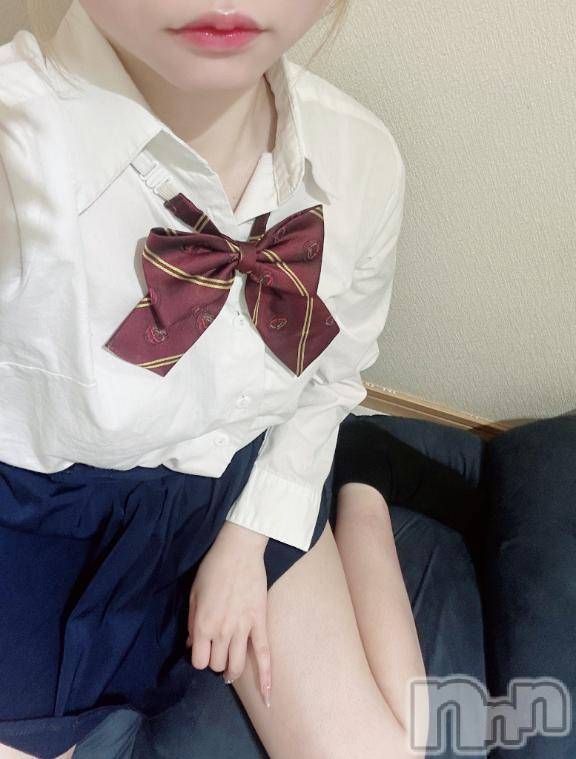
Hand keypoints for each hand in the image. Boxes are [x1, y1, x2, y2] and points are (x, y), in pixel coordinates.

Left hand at [185, 521, 271, 707]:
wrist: (238, 551)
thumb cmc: (212, 569)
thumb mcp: (193, 594)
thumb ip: (191, 622)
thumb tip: (191, 644)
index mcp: (202, 625)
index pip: (199, 660)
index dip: (199, 658)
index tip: (201, 650)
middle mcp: (221, 631)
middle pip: (218, 664)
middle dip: (216, 661)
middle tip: (217, 652)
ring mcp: (242, 629)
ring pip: (237, 665)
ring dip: (233, 671)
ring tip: (231, 670)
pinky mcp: (259, 622)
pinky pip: (264, 654)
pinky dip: (266, 676)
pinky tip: (267, 694)